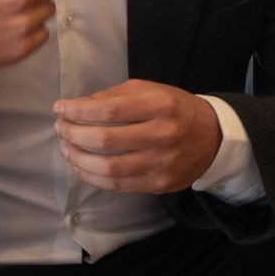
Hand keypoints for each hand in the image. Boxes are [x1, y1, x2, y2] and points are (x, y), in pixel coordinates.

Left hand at [52, 79, 221, 193]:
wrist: (214, 138)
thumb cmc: (176, 109)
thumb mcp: (151, 90)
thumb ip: (116, 95)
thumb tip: (80, 106)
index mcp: (160, 105)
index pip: (110, 109)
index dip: (78, 110)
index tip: (60, 108)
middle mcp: (163, 135)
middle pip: (105, 139)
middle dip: (73, 134)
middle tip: (60, 128)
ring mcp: (162, 163)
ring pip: (109, 168)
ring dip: (78, 158)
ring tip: (66, 148)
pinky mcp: (159, 184)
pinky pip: (118, 185)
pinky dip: (93, 177)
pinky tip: (81, 166)